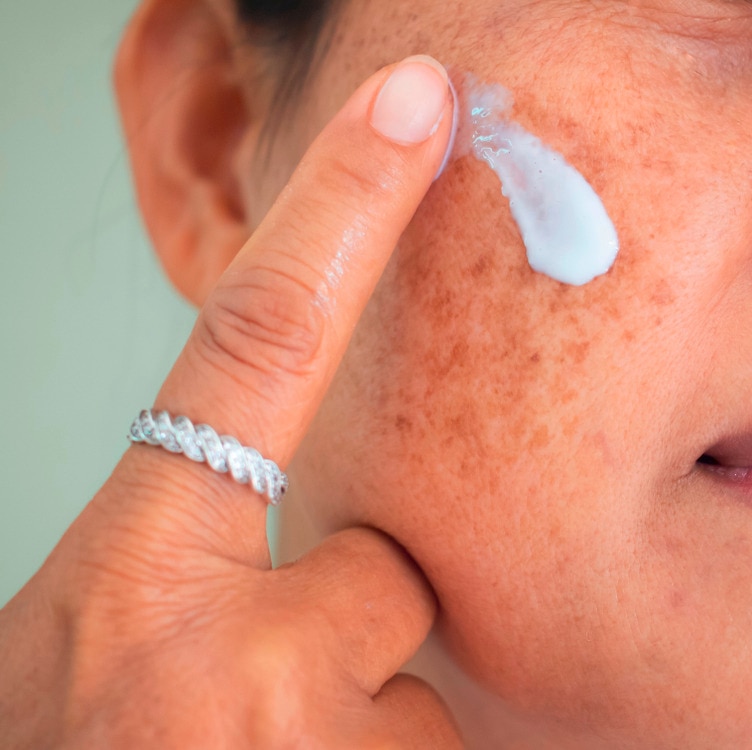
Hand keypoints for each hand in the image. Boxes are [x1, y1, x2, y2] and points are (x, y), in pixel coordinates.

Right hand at [0, 55, 460, 748]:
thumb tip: (329, 536)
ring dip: (358, 715)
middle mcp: (227, 659)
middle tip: (246, 698)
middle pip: (386, 574)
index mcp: (134, 581)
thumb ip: (191, 559)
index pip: (261, 339)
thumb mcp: (87, 640)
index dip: (342, 208)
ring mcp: (314, 749)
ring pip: (410, 676)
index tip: (417, 103)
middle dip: (343, 620)